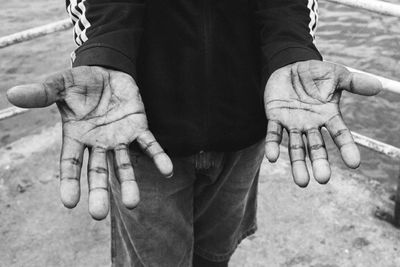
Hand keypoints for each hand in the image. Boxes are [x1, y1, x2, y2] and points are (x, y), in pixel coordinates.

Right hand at [7, 66, 172, 219]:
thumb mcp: (61, 84)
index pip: (71, 164)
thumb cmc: (81, 82)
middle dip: (99, 191)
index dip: (70, 182)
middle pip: (98, 172)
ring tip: (133, 203)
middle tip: (99, 215)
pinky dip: (158, 157)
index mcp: (76, 137)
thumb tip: (13, 93)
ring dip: (129, 183)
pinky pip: (150, 145)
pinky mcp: (138, 128)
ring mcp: (119, 138)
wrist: (107, 72)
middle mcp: (98, 143)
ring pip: (124, 165)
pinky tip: (168, 171)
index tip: (70, 203)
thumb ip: (43, 92)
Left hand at [264, 60, 380, 186]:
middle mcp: (311, 124)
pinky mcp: (275, 118)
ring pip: (296, 147)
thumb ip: (354, 83)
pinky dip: (273, 145)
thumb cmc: (315, 74)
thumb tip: (378, 86)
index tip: (354, 163)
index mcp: (328, 116)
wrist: (289, 67)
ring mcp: (293, 123)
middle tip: (323, 178)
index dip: (347, 148)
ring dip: (298, 163)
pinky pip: (273, 134)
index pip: (340, 134)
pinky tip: (272, 157)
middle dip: (319, 162)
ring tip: (302, 182)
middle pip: (317, 147)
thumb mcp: (336, 75)